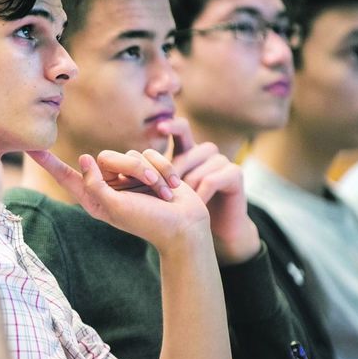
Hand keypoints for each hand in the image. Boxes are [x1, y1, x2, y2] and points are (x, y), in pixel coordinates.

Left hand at [28, 148, 209, 250]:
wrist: (185, 226)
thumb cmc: (148, 222)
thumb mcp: (114, 207)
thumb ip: (95, 184)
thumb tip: (83, 159)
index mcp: (94, 198)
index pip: (66, 176)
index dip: (49, 163)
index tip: (29, 149)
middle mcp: (109, 185)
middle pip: (107, 157)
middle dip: (131, 168)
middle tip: (148, 186)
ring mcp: (129, 177)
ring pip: (131, 153)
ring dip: (150, 171)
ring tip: (162, 192)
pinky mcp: (149, 169)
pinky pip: (150, 152)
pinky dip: (163, 168)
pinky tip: (172, 186)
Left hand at [159, 118, 259, 263]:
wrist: (208, 232)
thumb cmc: (178, 211)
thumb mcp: (161, 188)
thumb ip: (145, 172)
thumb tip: (122, 157)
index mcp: (187, 151)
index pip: (181, 129)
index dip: (171, 126)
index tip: (159, 127)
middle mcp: (205, 152)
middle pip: (187, 150)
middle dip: (173, 173)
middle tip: (168, 192)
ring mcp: (222, 161)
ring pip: (196, 168)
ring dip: (187, 188)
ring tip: (185, 203)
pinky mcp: (235, 173)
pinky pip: (211, 179)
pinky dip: (201, 195)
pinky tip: (199, 205)